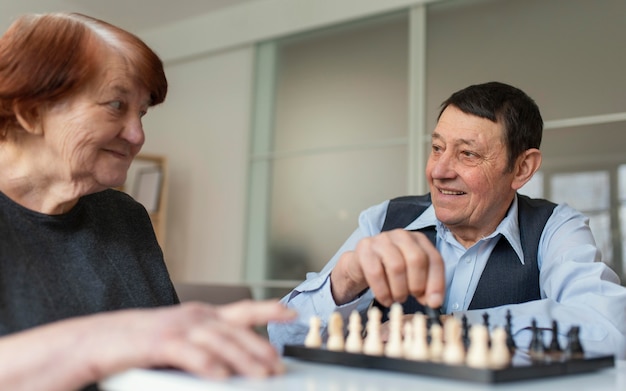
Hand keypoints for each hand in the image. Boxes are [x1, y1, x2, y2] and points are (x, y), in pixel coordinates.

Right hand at [98, 300, 296, 379]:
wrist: (98, 339)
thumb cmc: (141, 344)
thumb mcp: (181, 341)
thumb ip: (207, 348)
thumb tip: (236, 365)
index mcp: (202, 315)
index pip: (243, 310)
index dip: (269, 310)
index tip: (293, 313)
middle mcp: (194, 317)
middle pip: (236, 331)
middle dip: (261, 348)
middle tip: (279, 367)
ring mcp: (177, 327)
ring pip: (219, 341)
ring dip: (243, 358)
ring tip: (262, 375)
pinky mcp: (159, 342)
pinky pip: (189, 354)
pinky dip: (207, 364)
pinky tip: (221, 377)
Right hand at [330, 229, 444, 307]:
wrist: (361, 265)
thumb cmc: (390, 270)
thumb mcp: (412, 276)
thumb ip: (426, 287)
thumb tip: (434, 302)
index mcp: (419, 240)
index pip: (435, 259)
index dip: (436, 283)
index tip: (434, 302)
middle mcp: (401, 235)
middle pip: (417, 259)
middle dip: (417, 284)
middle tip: (413, 297)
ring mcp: (382, 239)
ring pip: (397, 266)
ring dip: (399, 290)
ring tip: (398, 298)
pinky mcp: (365, 248)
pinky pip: (376, 273)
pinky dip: (383, 292)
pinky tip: (386, 299)